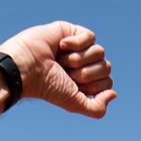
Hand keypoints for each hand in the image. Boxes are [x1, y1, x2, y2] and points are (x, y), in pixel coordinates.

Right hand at [0, 22, 116, 118]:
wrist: (27, 67)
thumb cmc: (46, 86)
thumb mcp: (73, 103)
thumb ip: (96, 108)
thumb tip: (113, 94)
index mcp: (84, 81)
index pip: (107, 82)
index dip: (93, 85)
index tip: (72, 86)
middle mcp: (83, 65)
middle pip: (106, 67)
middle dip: (85, 73)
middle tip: (64, 73)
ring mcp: (78, 48)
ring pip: (99, 51)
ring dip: (78, 59)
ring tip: (59, 60)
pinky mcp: (71, 31)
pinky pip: (90, 36)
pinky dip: (77, 43)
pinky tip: (61, 45)